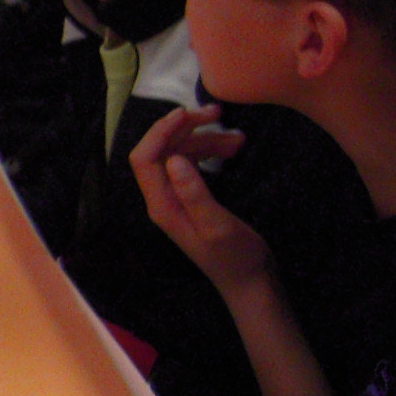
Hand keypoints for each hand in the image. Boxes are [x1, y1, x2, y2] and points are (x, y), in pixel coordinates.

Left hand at [130, 105, 268, 290]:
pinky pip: (193, 165)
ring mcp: (176, 198)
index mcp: (161, 205)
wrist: (250, 282)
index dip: (160, 131)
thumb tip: (175, 159)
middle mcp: (162, 199)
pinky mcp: (192, 199)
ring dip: (205, 140)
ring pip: (181, 155)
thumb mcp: (218, 226)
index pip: (144, 158)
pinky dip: (210, 152)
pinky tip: (233, 148)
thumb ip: (195, 194)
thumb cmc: (236, 258)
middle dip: (186, 129)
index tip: (188, 113)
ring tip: (239, 138)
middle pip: (161, 151)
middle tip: (219, 113)